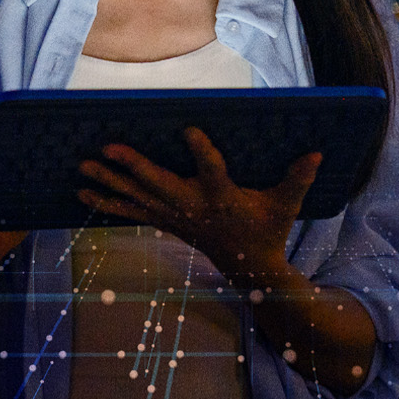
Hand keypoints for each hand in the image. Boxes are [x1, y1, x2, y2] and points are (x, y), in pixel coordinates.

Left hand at [76, 126, 321, 286]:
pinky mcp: (165, 222)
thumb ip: (297, 179)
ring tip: (81, 169)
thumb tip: (317, 153)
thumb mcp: (286, 206)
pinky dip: (106, 203)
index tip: (189, 128)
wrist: (248, 269)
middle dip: (132, 168)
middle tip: (106, 150)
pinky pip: (130, 213)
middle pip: (158, 186)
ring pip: (137, 199)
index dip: (201, 151)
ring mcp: (175, 217)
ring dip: (108, 185)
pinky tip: (81, 194)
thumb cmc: (268, 229)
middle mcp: (193, 208)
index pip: (212, 171)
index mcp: (223, 198)